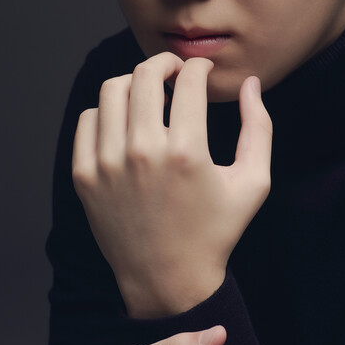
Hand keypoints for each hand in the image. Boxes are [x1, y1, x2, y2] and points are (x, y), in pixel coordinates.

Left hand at [72, 52, 272, 317]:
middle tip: (175, 72)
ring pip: (112, 91)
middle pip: (145, 75)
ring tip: (150, 95)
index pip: (188, 80)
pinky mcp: (86, 177)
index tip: (201, 71)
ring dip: (134, 83)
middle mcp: (143, 153)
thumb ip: (259, 127)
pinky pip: (88, 121)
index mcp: (187, 152)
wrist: (170, 280)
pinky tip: (127, 122)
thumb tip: (248, 83)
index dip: (199, 67)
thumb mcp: (253, 182)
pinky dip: (107, 112)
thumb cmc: (216, 232)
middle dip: (165, 64)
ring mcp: (108, 165)